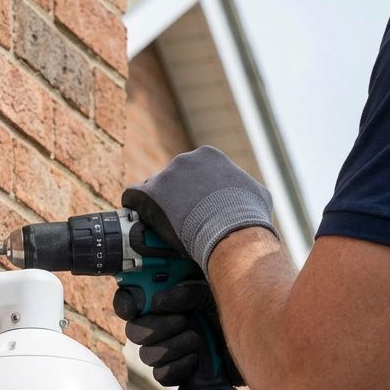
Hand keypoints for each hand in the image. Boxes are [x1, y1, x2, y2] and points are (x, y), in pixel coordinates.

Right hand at [114, 276, 244, 387]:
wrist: (259, 340)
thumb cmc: (237, 309)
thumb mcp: (211, 291)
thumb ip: (184, 291)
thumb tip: (158, 302)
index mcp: (166, 301)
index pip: (130, 302)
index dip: (126, 303)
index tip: (135, 305)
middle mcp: (163, 326)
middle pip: (134, 331)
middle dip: (155, 327)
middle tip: (182, 320)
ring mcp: (170, 351)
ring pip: (147, 355)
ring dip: (171, 346)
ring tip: (196, 339)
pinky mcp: (180, 374)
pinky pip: (161, 375)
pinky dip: (179, 366)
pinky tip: (196, 359)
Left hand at [121, 146, 276, 273]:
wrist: (231, 233)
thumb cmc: (247, 218)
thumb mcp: (257, 196)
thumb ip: (246, 190)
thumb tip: (249, 195)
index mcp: (209, 157)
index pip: (191, 171)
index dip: (189, 192)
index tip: (189, 209)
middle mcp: (185, 160)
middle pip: (170, 179)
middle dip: (171, 198)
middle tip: (174, 221)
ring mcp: (166, 176)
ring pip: (152, 188)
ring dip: (154, 205)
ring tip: (156, 225)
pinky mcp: (150, 195)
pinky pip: (132, 196)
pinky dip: (134, 207)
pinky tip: (135, 217)